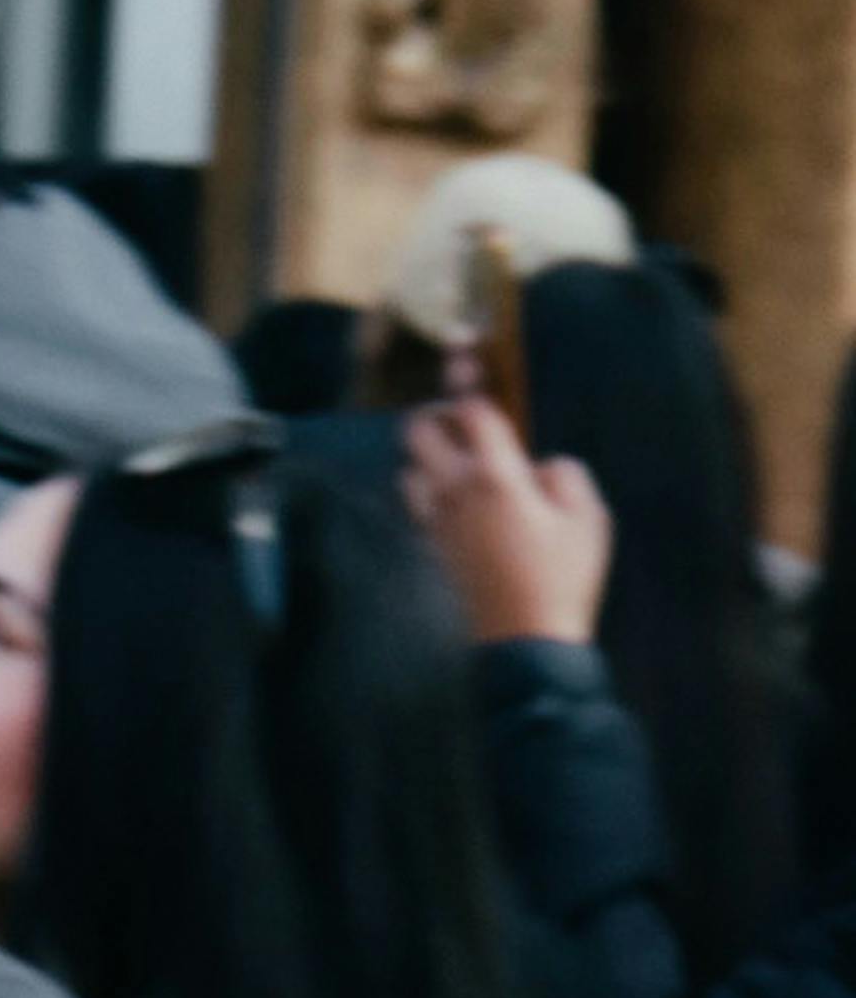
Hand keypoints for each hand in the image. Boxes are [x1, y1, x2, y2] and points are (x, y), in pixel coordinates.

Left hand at [403, 398, 613, 647]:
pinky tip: (463, 498)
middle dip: (436, 414)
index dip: (466, 380)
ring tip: (462, 461)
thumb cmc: (564, 576)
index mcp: (494, 477)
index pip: (470, 411)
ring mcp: (437, 519)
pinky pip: (418, 500)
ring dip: (427, 455)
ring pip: (408, 466)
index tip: (465, 358)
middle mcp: (455, 491)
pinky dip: (430, 487)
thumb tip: (538, 467)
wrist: (527, 638)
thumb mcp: (589, 517)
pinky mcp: (434, 544)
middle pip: (416, 431)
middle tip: (466, 419)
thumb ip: (564, 475)